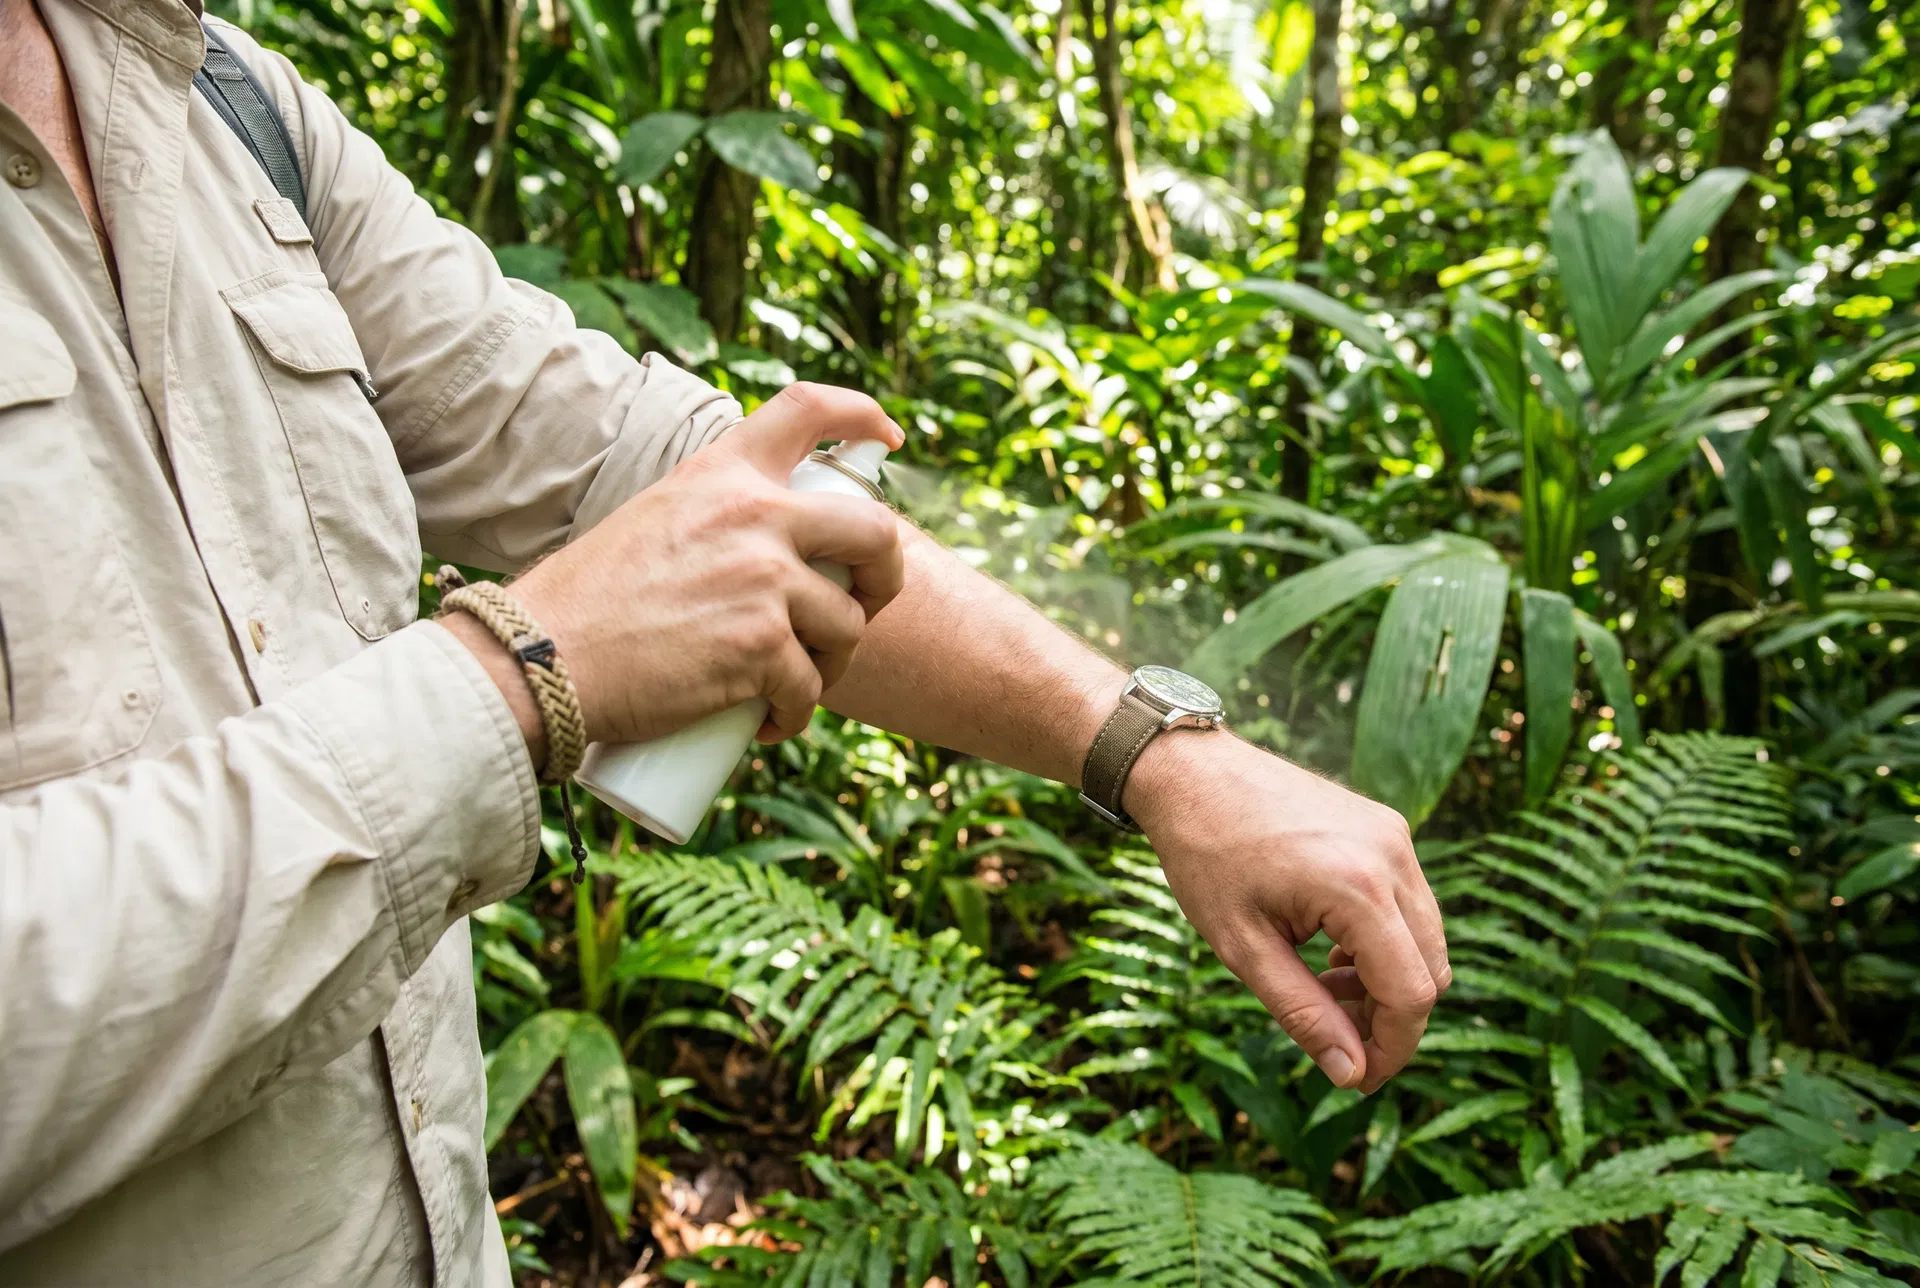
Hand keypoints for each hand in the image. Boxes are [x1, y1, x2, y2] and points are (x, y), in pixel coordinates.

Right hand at [498, 384, 905, 745]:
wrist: (539, 661)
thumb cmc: (585, 604)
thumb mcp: (653, 522)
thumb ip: (712, 522)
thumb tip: (764, 554)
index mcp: (723, 473)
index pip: (807, 409)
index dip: (863, 416)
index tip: (889, 440)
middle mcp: (754, 514)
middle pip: (874, 531)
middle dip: (885, 577)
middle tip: (860, 608)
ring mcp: (764, 580)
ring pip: (848, 625)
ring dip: (831, 665)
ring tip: (788, 686)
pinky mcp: (762, 648)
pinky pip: (809, 689)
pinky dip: (792, 716)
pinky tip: (766, 724)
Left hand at [1126, 733, 1449, 1092]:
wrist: (1189, 772)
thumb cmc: (1204, 855)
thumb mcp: (1243, 948)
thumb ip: (1303, 1015)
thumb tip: (1352, 1074)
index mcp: (1358, 888)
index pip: (1411, 993)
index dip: (1392, 1048)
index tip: (1357, 1078)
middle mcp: (1391, 856)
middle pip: (1431, 971)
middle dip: (1391, 1019)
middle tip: (1334, 1037)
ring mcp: (1393, 835)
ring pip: (1426, 939)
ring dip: (1388, 980)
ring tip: (1322, 988)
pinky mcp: (1386, 826)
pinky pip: (1410, 903)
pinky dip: (1385, 941)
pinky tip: (1331, 951)